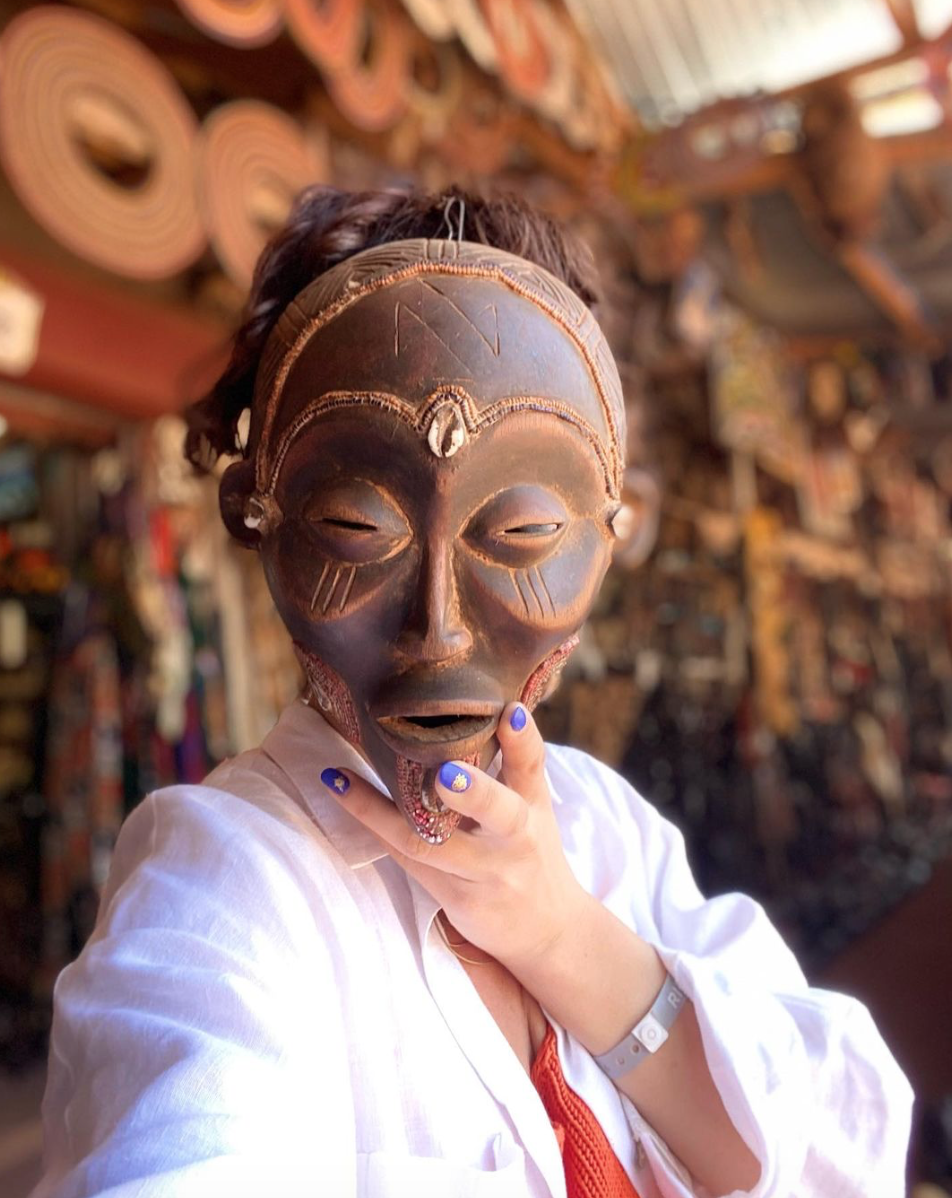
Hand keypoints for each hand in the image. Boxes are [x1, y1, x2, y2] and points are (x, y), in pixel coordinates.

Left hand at [320, 703, 591, 972]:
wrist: (547, 931)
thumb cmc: (529, 850)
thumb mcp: (533, 803)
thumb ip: (515, 758)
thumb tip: (492, 702)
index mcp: (534, 805)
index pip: (533, 765)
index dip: (523, 738)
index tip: (509, 710)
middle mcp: (515, 839)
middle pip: (501, 813)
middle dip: (474, 791)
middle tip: (445, 772)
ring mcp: (484, 873)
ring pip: (430, 844)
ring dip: (381, 812)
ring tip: (341, 781)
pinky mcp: (455, 898)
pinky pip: (407, 861)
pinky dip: (375, 829)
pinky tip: (342, 801)